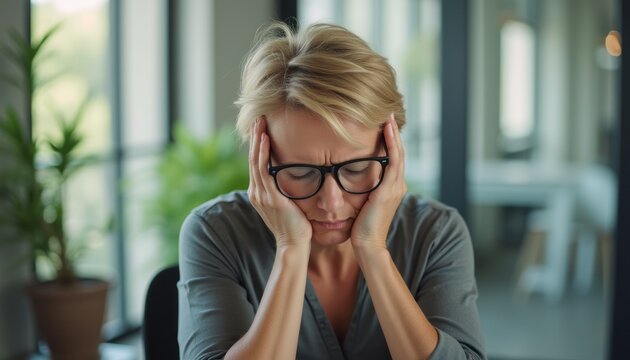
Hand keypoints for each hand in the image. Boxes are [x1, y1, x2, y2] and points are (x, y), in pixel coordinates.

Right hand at [247, 117, 312, 248]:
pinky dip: (263, 152)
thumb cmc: (296, 227)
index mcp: (259, 193)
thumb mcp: (289, 205)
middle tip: (258, 117)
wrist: (294, 245)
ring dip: (258, 139)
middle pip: (252, 158)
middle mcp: (256, 192)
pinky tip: (266, 139)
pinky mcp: (269, 196)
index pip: (256, 163)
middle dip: (255, 136)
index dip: (258, 145)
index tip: (262, 127)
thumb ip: (286, 191)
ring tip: (260, 121)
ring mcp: (261, 194)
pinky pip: (263, 169)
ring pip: (256, 160)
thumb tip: (296, 177)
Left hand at [350, 114, 406, 249]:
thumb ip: (359, 189)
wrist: (366, 244)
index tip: (382, 122)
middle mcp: (397, 184)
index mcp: (391, 186)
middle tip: (388, 111)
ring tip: (389, 116)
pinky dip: (391, 143)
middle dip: (393, 131)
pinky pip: (393, 160)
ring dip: (393, 133)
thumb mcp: (361, 203)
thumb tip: (344, 177)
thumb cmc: (360, 227)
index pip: (392, 157)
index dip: (389, 139)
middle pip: (398, 151)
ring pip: (398, 152)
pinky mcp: (390, 189)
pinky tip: (387, 130)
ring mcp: (395, 186)